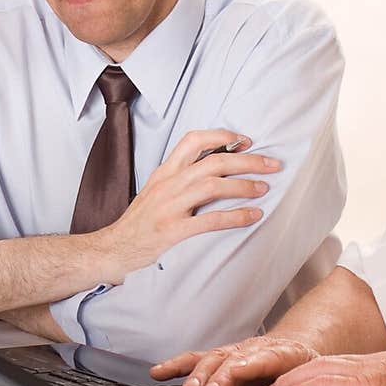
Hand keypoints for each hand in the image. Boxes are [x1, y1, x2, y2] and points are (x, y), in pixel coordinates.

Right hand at [94, 129, 280, 280]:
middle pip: (213, 162)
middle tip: (272, 164)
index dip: (222, 136)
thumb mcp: (155, 191)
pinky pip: (210, 220)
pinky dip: (235, 216)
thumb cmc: (139, 221)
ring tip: (264, 188)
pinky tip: (253, 215)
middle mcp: (168, 184)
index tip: (245, 140)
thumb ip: (179, 178)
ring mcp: (170, 207)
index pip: (193, 140)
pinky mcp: (173, 231)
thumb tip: (213, 170)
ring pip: (213, 186)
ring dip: (244, 185)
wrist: (113, 249)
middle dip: (247, 161)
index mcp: (165, 172)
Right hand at [151, 333, 315, 385]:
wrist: (302, 350)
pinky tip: (160, 372)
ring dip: (197, 373)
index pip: (260, 359)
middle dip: (214, 376)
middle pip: (231, 359)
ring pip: (213, 357)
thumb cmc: (306, 370)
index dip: (241, 370)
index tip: (226, 383)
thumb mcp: (313, 381)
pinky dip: (178, 365)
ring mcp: (237, 351)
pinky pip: (199, 358)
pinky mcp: (224, 356)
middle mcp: (255, 349)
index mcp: (283, 355)